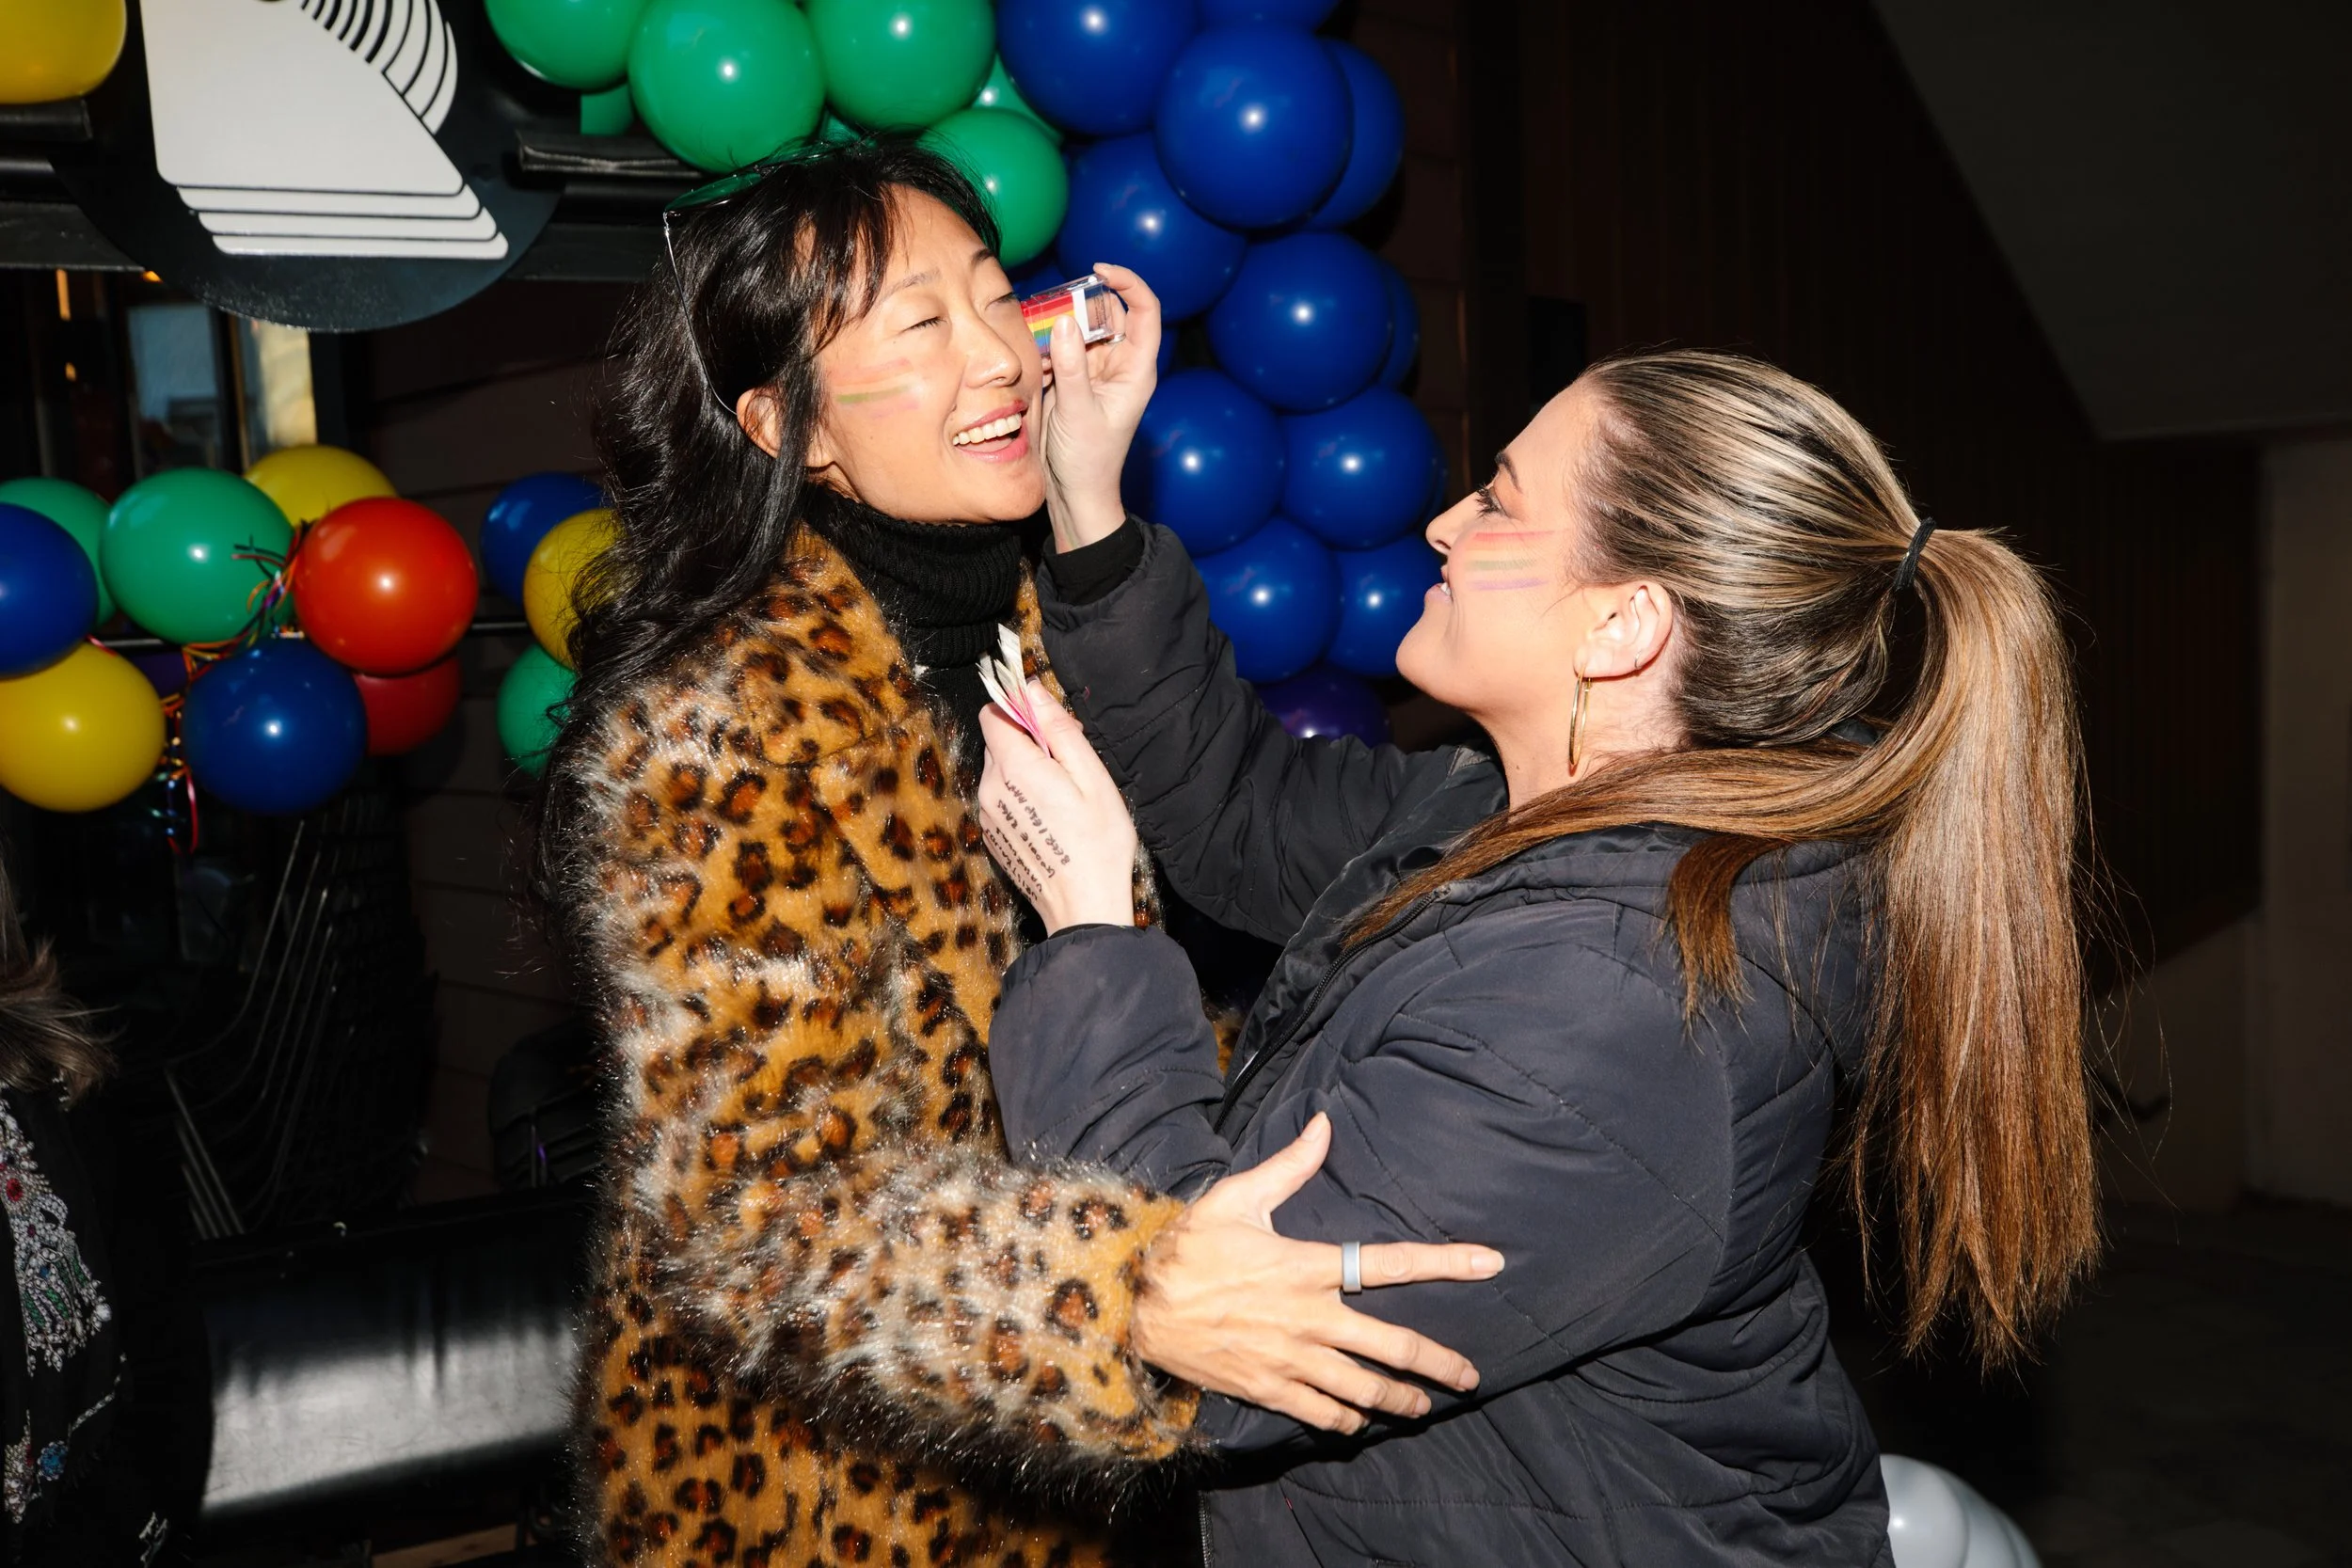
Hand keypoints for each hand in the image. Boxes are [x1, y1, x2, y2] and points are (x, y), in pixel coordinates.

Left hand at [976, 682, 1139, 932]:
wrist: (1085, 907)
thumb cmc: (1098, 842)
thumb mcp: (1090, 775)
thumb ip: (1057, 728)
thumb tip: (1031, 689)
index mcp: (1013, 768)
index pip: (993, 713)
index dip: (1021, 711)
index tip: (1051, 726)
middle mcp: (990, 789)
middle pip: (998, 742)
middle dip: (1029, 742)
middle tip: (1070, 766)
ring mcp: (988, 816)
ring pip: (1000, 771)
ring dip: (1026, 772)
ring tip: (1064, 799)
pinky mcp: (993, 836)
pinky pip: (1002, 800)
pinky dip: (1022, 798)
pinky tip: (1052, 820)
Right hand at [1039, 261, 1161, 552]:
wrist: (1075, 494)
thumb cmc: (1089, 460)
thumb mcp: (1077, 411)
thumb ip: (1071, 366)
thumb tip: (1063, 321)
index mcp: (1136, 370)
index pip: (1145, 311)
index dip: (1127, 283)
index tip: (1098, 270)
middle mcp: (1119, 365)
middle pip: (1107, 314)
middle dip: (1081, 306)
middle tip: (1052, 309)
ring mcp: (1096, 371)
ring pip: (1080, 330)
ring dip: (1058, 330)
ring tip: (1040, 346)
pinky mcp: (1074, 380)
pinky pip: (1061, 350)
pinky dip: (1046, 350)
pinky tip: (1036, 368)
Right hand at [1132, 1113, 1503, 1434]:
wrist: (1136, 1306)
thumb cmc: (1188, 1246)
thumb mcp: (1237, 1197)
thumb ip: (1290, 1165)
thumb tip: (1325, 1122)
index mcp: (1308, 1266)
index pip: (1391, 1263)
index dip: (1445, 1262)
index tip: (1489, 1264)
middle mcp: (1310, 1317)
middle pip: (1393, 1346)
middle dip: (1439, 1363)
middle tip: (1470, 1375)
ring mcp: (1292, 1359)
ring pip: (1364, 1390)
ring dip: (1401, 1400)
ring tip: (1425, 1405)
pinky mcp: (1268, 1389)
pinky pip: (1321, 1413)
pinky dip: (1347, 1420)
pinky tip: (1361, 1421)